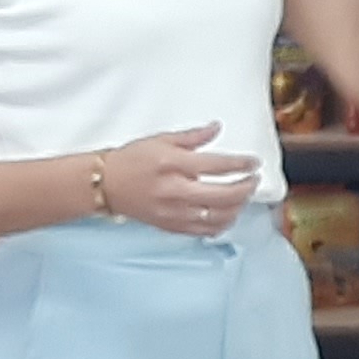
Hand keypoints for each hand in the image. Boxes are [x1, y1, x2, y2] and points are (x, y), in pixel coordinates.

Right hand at [100, 125, 260, 236]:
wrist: (105, 185)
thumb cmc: (131, 160)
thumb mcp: (160, 140)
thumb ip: (192, 137)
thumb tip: (216, 128)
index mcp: (172, 165)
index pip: (217, 165)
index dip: (241, 164)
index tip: (254, 163)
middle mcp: (175, 191)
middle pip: (223, 195)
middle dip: (246, 187)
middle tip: (253, 179)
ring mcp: (174, 212)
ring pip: (218, 217)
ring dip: (238, 207)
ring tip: (242, 195)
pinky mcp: (171, 226)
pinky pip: (205, 231)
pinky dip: (222, 223)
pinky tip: (227, 213)